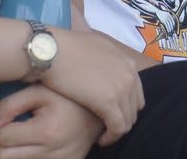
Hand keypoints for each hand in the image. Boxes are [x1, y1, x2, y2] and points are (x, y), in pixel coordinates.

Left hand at [0, 84, 101, 158]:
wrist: (100, 109)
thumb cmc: (67, 95)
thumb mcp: (39, 91)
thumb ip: (10, 104)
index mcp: (47, 131)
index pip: (3, 138)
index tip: (5, 118)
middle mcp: (54, 153)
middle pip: (6, 157)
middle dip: (1, 142)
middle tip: (9, 128)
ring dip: (10, 153)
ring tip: (17, 138)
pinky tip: (22, 150)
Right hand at [40, 29, 143, 145]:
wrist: (51, 50)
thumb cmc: (64, 47)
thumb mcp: (92, 44)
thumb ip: (103, 56)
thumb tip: (97, 60)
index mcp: (126, 61)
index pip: (135, 91)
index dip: (124, 105)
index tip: (109, 113)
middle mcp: (129, 73)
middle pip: (134, 107)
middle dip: (122, 118)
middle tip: (105, 126)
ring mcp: (122, 87)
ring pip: (128, 120)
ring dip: (116, 130)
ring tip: (101, 135)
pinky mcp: (110, 102)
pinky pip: (118, 128)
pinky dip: (111, 137)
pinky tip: (100, 140)